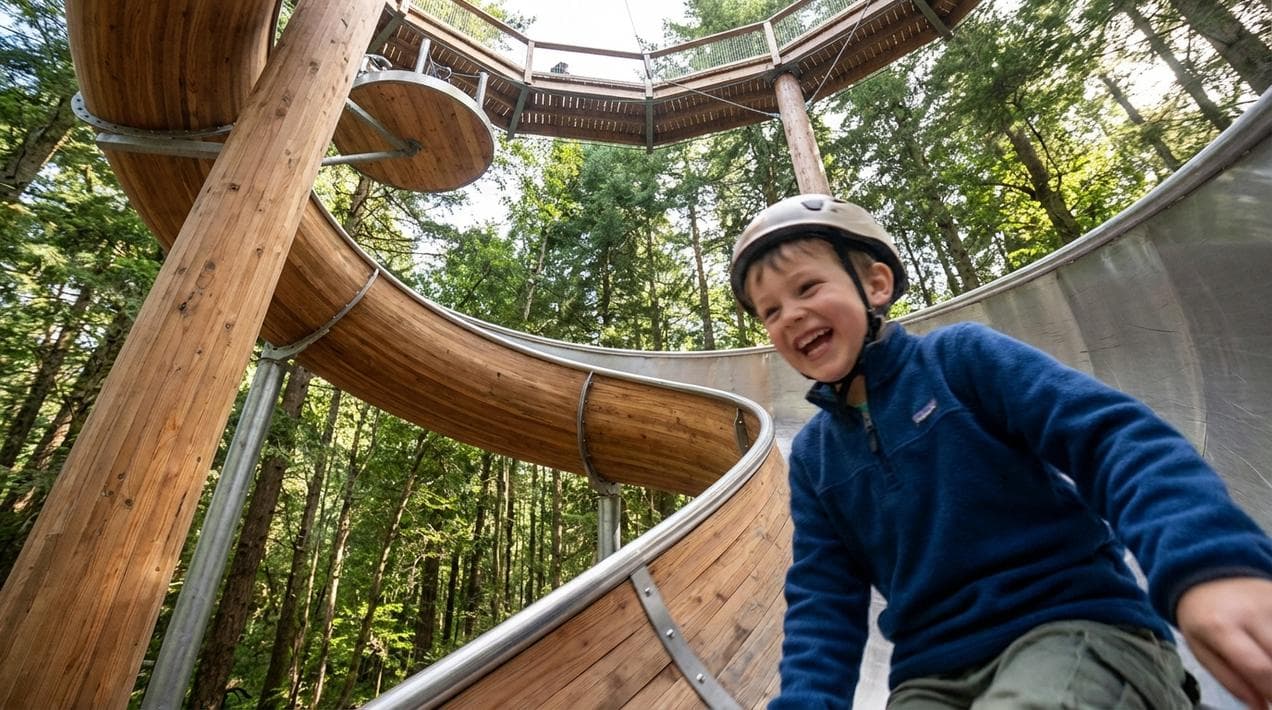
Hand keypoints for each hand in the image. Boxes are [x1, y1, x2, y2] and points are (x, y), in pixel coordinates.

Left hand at [1176, 577, 1271, 708]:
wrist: (1205, 573)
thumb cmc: (1202, 618)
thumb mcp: (1202, 650)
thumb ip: (1231, 681)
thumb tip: (1261, 708)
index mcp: (1220, 627)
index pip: (1259, 667)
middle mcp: (1249, 611)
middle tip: (1271, 687)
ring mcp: (1270, 601)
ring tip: (1267, 664)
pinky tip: (1270, 647)